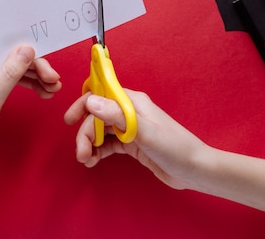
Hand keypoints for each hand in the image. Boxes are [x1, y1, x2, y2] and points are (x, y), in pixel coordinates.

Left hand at [0, 45, 61, 156]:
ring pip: (17, 67)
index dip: (31, 52)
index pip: (6, 46)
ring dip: (37, 76)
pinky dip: (30, 83)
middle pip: (15, 56)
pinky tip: (44, 92)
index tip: (48, 68)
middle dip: (38, 67)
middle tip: (55, 82)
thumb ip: (9, 73)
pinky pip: (14, 78)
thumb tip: (28, 48)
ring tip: (54, 90)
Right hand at [64, 90, 209, 189]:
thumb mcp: (145, 131)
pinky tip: (93, 161)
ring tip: (86, 160)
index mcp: (133, 102)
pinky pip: (107, 143)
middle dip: (85, 133)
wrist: (194, 170)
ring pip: (101, 131)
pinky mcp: (131, 144)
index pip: (101, 95)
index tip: (70, 120)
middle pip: (97, 116)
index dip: (83, 105)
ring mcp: (130, 128)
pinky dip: (97, 151)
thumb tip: (91, 101)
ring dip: (89, 143)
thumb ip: (118, 116)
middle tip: (81, 153)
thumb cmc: (174, 147)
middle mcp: (129, 112)